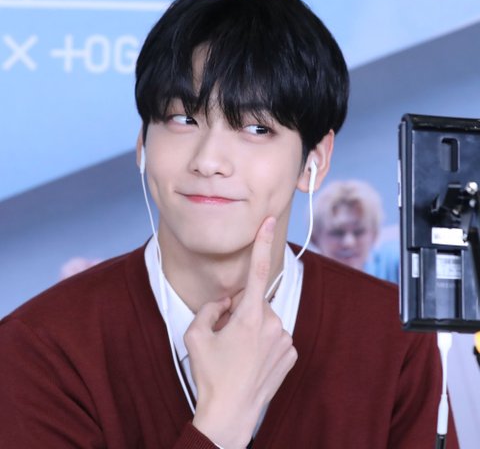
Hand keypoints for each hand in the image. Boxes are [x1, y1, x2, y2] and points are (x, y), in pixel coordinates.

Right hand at [186, 217, 297, 447]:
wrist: (231, 414)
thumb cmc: (210, 375)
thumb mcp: (195, 335)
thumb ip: (209, 307)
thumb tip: (225, 301)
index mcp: (248, 316)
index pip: (255, 270)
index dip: (261, 243)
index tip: (268, 222)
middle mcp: (272, 324)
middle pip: (254, 302)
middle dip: (241, 310)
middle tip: (226, 336)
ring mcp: (284, 339)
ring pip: (266, 320)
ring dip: (253, 328)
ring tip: (238, 353)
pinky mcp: (291, 353)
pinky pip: (276, 336)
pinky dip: (264, 342)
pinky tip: (252, 361)